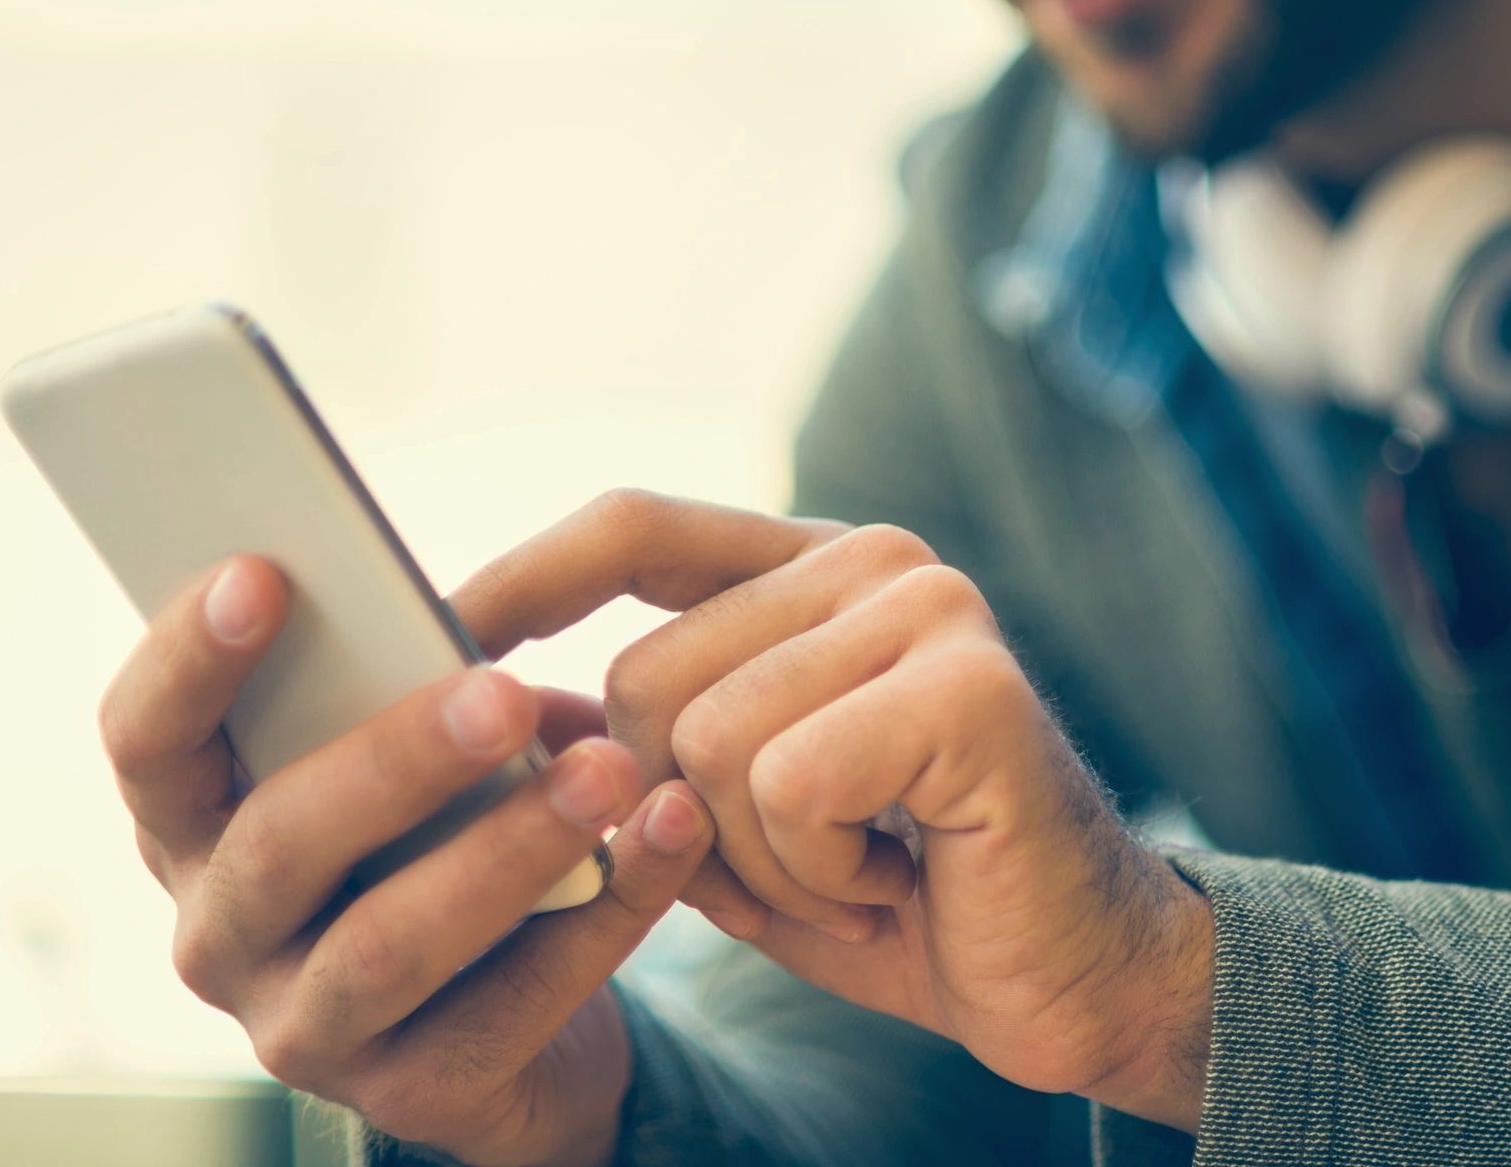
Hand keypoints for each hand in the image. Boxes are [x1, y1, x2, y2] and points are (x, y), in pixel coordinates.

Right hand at [99, 553, 719, 1166]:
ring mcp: (304, 1029)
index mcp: (198, 825)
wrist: (517, 1029)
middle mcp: (222, 934)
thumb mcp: (408, 764)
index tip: (264, 572)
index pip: (147, 742)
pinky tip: (672, 833)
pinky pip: (514, 1003)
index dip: (188, 659)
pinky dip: (605, 912)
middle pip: (280, 843)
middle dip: (394, 759)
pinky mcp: (412, 1096)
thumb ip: (409, 695)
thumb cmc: (444, 838)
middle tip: (504, 690)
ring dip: (508, 847)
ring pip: (390, 944)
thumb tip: (476, 625)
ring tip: (608, 771)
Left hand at [470, 492, 1215, 1131]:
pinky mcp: (968, 686)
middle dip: (690, 816)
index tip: (436, 633)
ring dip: (762, 860)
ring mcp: (930, 610)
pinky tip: (897, 877)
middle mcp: (876, 561)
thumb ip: (638, 754)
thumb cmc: (898, 896)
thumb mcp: (735, 823)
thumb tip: (491, 709)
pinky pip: (786, 784)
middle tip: (808, 857)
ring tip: (858, 868)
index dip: (526, 577)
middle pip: (646, 676)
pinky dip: (817, 872)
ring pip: (708, 741)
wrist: (1074, 982)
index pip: (637, 528)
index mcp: (816, 570)